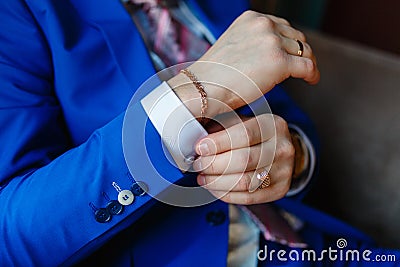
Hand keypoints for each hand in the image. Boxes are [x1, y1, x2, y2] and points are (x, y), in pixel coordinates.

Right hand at [169, 11, 319, 117]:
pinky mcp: (278, 62)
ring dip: (308, 63)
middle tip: (303, 66)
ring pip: (304, 50)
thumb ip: (253, 43)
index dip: (291, 42)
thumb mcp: (233, 46)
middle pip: (296, 37)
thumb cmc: (213, 75)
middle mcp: (263, 25)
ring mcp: (271, 42)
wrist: (202, 88)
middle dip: (301, 51)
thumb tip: (269, 54)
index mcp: (251, 18)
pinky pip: (307, 66)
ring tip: (308, 74)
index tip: (293, 53)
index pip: (282, 26)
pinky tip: (312, 80)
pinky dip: (313, 74)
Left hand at [192, 113, 294, 204]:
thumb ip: (220, 127)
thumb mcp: (239, 121)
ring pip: (245, 182)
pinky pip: (248, 198)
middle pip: (244, 160)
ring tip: (203, 178)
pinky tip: (214, 189)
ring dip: (217, 182)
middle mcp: (282, 148)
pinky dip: (226, 195)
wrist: (281, 151)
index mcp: (272, 125)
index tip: (199, 148)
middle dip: (214, 164)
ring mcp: (284, 171)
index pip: (243, 134)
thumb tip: (194, 138)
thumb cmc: (253, 135)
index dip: (218, 143)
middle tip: (198, 165)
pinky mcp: (280, 190)